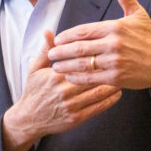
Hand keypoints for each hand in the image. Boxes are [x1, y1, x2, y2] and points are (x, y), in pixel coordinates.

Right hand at [1, 30, 121, 150]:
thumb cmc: (33, 91)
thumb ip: (45, 50)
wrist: (29, 118)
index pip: (81, 63)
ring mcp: (71, 106)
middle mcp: (65, 91)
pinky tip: (117, 93)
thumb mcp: (35, 68)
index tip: (108, 50)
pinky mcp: (76, 118)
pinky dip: (110, 101)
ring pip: (98, 93)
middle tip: (121, 61)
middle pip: (93, 77)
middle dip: (108, 69)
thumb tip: (49, 31)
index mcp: (57, 76)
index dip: (96, 57)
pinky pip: (97, 108)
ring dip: (113, 85)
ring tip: (122, 76)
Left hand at [48, 0, 150, 102]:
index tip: (56, 39)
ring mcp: (114, 62)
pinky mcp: (116, 78)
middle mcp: (113, 44)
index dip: (66, 36)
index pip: (83, 31)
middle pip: (78, 48)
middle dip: (60, 51)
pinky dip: (77, 78)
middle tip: (49, 54)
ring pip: (82, 64)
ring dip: (65, 66)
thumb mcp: (139, 15)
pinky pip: (91, 78)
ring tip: (55, 66)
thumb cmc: (150, 38)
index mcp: (115, 27)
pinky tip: (69, 77)